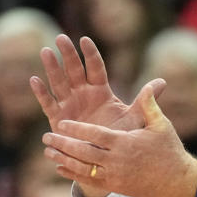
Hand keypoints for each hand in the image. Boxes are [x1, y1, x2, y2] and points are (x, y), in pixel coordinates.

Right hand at [31, 35, 165, 196]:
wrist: (106, 158)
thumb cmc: (120, 136)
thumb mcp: (134, 118)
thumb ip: (145, 100)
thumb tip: (162, 82)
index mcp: (101, 91)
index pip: (95, 68)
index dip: (90, 54)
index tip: (84, 39)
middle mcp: (83, 94)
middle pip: (74, 71)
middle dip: (68, 55)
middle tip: (60, 38)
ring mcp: (70, 105)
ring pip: (59, 83)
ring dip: (52, 68)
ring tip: (45, 51)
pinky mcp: (58, 119)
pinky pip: (48, 104)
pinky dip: (41, 93)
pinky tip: (34, 80)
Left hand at [42, 84, 196, 196]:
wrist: (175, 181)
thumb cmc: (168, 150)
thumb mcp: (161, 125)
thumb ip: (150, 105)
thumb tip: (151, 83)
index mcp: (125, 143)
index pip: (95, 135)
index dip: (77, 129)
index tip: (62, 123)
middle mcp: (117, 160)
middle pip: (83, 152)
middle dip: (63, 144)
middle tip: (46, 136)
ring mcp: (114, 175)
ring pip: (82, 168)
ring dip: (63, 159)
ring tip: (48, 152)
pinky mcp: (115, 186)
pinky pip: (89, 180)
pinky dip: (72, 174)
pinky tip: (60, 168)